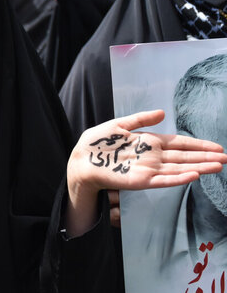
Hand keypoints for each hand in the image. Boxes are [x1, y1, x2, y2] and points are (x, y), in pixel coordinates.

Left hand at [65, 110, 226, 235]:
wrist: (80, 159)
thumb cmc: (97, 143)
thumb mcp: (119, 125)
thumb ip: (140, 119)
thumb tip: (163, 112)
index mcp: (148, 143)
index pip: (179, 143)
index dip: (198, 145)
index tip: (217, 147)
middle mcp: (152, 157)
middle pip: (184, 157)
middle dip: (205, 157)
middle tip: (226, 159)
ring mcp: (148, 169)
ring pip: (179, 169)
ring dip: (198, 167)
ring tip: (218, 166)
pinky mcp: (140, 180)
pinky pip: (163, 179)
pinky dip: (178, 178)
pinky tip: (194, 175)